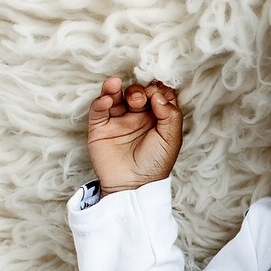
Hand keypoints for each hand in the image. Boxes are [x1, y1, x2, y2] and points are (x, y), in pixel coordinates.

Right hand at [87, 76, 182, 192]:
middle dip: (138, 91)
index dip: (157, 89)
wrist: (133, 185)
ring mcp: (118, 121)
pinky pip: (98, 108)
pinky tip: (107, 99)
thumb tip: (158, 94)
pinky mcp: (100, 127)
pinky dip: (101, 100)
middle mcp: (138, 117)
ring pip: (116, 96)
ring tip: (116, 85)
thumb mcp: (171, 139)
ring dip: (117, 88)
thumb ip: (170, 115)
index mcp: (157, 119)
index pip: (158, 95)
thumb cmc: (155, 164)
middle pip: (137, 93)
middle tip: (140, 100)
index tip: (156, 92)